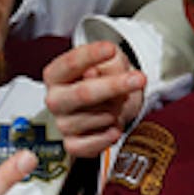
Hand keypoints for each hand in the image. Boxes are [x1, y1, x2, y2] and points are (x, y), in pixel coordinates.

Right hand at [43, 40, 145, 156]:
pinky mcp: (72, 144)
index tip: (111, 49)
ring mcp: (62, 124)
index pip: (70, 63)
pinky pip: (90, 146)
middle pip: (84, 93)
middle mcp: (54, 99)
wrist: (113, 103)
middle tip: (139, 79)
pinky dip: (107, 137)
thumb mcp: (110, 62)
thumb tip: (92, 75)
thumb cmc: (106, 80)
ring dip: (116, 110)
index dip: (91, 56)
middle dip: (114, 86)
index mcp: (56, 75)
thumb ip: (105, 64)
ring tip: (118, 105)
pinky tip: (115, 128)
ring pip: (97, 118)